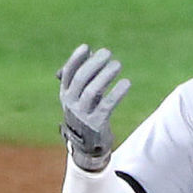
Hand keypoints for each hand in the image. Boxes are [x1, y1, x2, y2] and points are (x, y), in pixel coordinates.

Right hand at [58, 44, 130, 171]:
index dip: (76, 59)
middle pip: (81, 79)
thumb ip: (84, 75)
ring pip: (92, 91)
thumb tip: (89, 51)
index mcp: (65, 94)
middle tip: (107, 53)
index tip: (87, 47)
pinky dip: (116, 93)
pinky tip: (126, 83)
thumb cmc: (86, 113)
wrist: (88, 145)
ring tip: (118, 64)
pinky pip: (107, 106)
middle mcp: (71, 103)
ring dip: (105, 76)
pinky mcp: (96, 124)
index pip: (68, 73)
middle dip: (94, 64)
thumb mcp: (81, 95)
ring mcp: (82, 115)